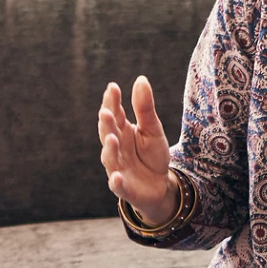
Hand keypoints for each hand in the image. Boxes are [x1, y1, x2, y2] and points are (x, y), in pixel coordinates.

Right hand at [97, 77, 176, 226]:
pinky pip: (118, 186)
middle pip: (108, 134)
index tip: (113, 88)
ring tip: (112, 138)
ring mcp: (118, 168)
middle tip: (106, 112)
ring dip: (109, 149)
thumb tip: (141, 79)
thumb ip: (145, 108)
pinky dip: (116, 182)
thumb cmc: (152, 155)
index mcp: (122, 131)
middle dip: (106, 124)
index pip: (115, 114)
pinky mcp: (124, 188)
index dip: (112, 102)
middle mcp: (116, 148)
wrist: (160, 185)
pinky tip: (117, 177)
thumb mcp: (153, 129)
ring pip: (110, 158)